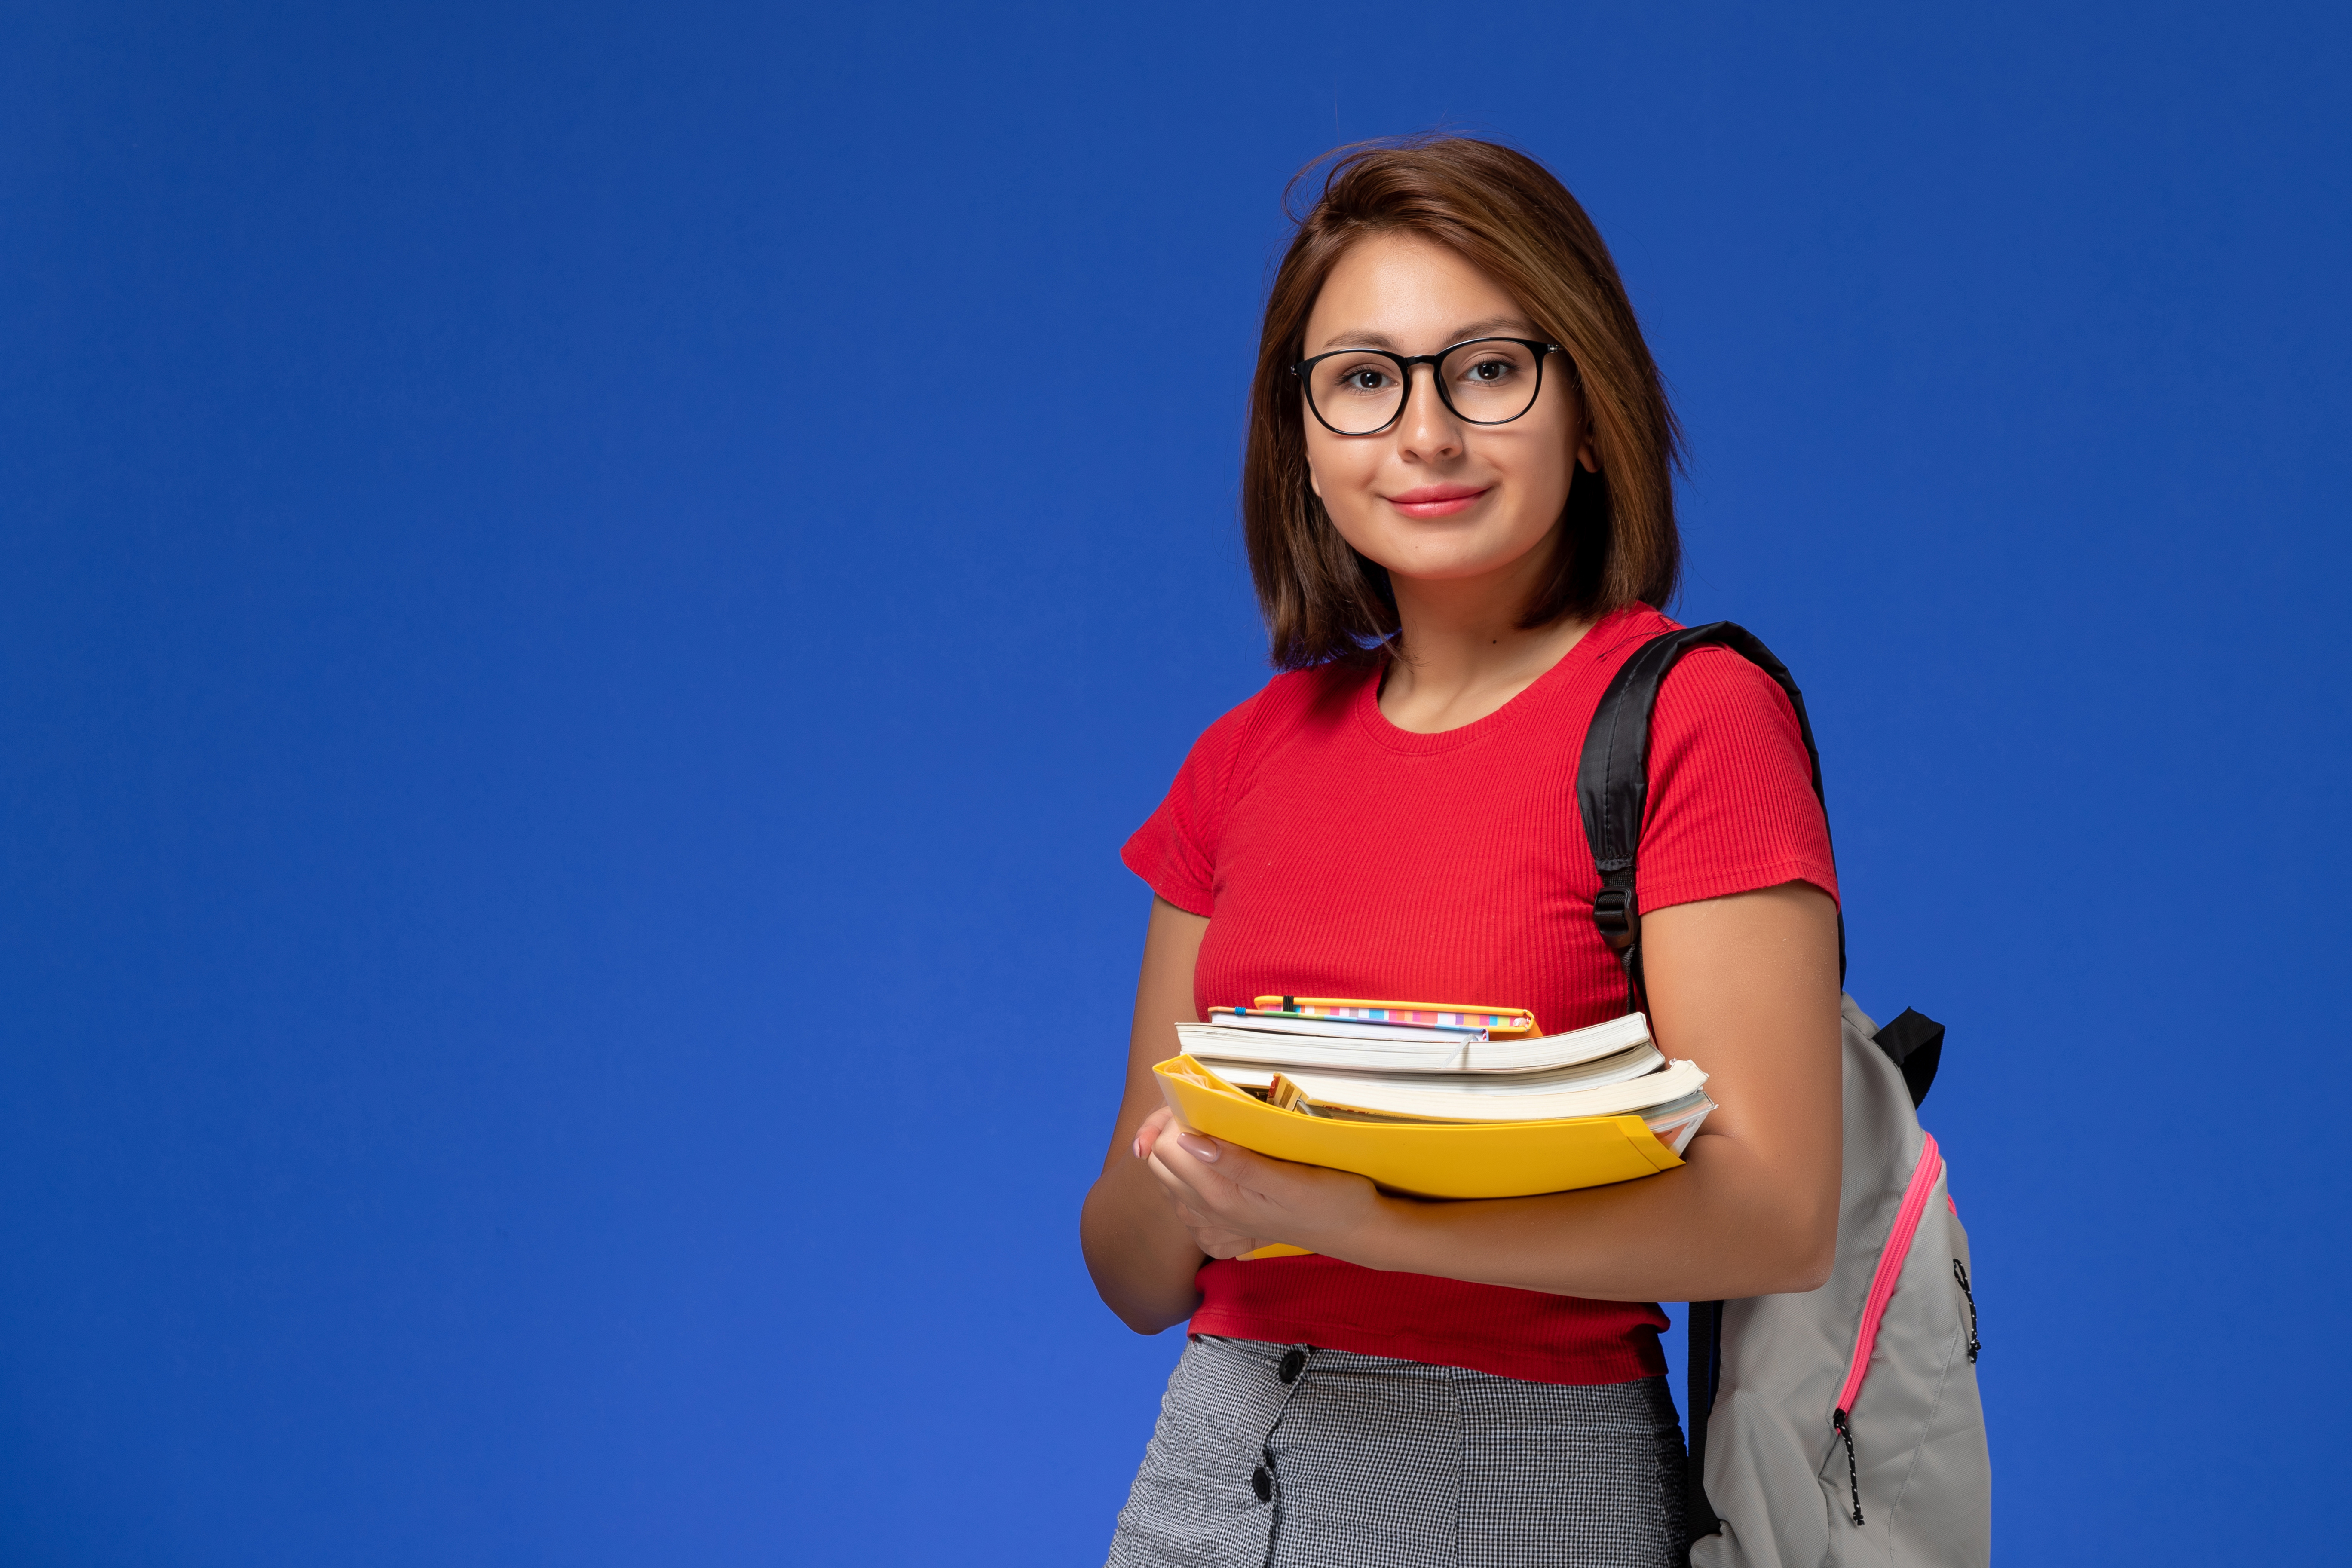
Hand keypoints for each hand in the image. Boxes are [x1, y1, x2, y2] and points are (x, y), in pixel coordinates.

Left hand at [1132, 1107, 1390, 1261]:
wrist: (1358, 1232)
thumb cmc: (1334, 1199)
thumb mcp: (1292, 1179)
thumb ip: (1238, 1163)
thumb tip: (1187, 1140)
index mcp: (1220, 1198)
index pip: (1163, 1148)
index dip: (1174, 1117)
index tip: (1201, 1098)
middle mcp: (1209, 1214)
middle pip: (1158, 1163)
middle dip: (1171, 1132)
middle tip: (1207, 1111)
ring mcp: (1216, 1224)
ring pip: (1168, 1181)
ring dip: (1180, 1154)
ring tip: (1214, 1132)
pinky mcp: (1226, 1228)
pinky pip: (1186, 1203)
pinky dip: (1190, 1180)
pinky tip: (1216, 1165)